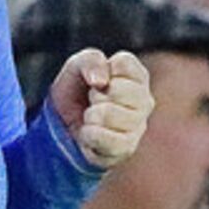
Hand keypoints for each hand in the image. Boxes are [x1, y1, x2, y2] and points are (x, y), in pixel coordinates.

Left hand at [50, 48, 153, 167]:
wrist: (63, 124)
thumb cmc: (78, 90)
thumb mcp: (77, 65)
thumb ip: (91, 61)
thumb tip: (101, 81)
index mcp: (137, 76)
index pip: (124, 63)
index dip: (103, 70)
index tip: (97, 79)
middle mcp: (145, 101)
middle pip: (118, 89)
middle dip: (95, 94)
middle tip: (93, 100)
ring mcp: (139, 126)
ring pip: (109, 114)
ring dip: (91, 115)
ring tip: (92, 117)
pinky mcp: (127, 148)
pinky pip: (106, 139)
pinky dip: (89, 135)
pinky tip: (88, 133)